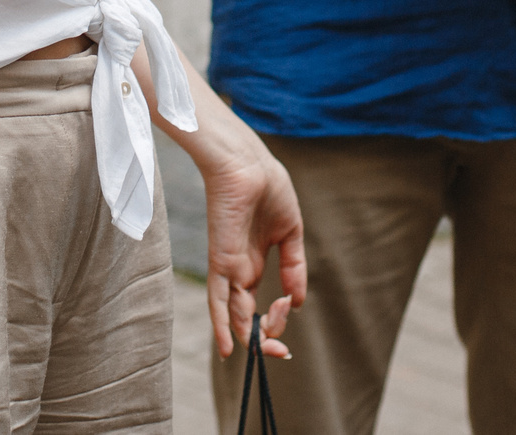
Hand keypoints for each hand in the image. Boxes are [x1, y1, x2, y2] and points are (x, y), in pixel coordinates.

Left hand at [199, 134, 304, 359]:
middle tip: (282, 349)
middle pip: (247, 315)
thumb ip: (294, 266)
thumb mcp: (290, 231)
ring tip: (266, 352)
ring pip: (234, 314)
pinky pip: (217, 299)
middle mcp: (240, 269)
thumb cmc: (268, 186)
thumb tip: (298, 302)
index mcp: (255, 260)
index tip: (291, 312)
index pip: (261, 303)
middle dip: (266, 336)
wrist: (248, 163)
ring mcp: (229, 267)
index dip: (277, 318)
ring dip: (249, 337)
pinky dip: (222, 325)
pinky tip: (229, 349)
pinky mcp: (220, 261)